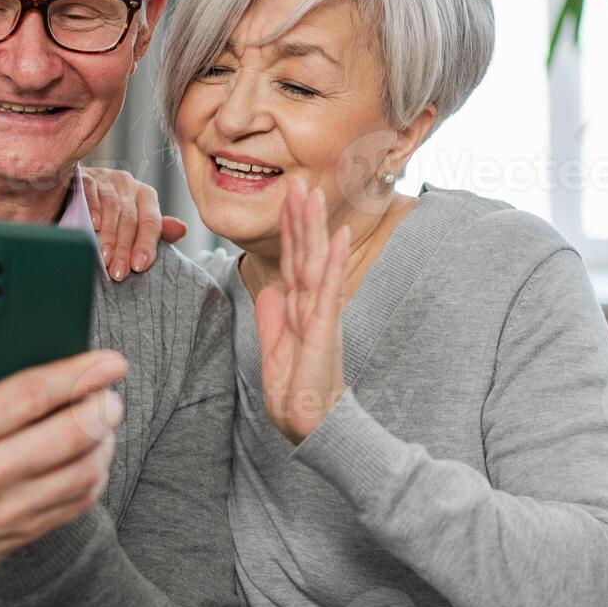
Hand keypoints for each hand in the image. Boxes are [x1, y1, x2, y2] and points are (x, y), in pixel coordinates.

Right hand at [0, 195, 125, 606]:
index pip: (30, 395)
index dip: (76, 373)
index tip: (106, 359)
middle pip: (70, 435)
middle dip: (103, 405)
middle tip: (113, 387)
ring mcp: (5, 511)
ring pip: (82, 472)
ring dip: (105, 440)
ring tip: (106, 417)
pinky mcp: (19, 534)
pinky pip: (76, 504)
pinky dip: (95, 475)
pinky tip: (92, 454)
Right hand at [81, 167, 186, 280]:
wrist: (73, 194)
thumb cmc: (108, 215)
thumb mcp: (133, 223)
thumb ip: (156, 230)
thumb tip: (181, 230)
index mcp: (145, 195)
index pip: (151, 221)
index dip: (146, 245)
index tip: (139, 266)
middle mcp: (128, 184)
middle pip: (130, 218)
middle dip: (125, 248)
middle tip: (118, 272)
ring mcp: (106, 178)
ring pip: (112, 207)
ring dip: (108, 235)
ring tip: (104, 258)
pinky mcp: (85, 175)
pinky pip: (90, 190)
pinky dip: (92, 208)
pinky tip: (93, 225)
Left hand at [254, 180, 350, 444]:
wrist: (307, 424)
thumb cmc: (296, 391)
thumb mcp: (274, 349)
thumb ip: (272, 319)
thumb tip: (268, 291)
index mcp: (298, 309)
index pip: (292, 261)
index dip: (290, 230)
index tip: (289, 199)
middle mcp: (311, 305)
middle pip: (305, 253)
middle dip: (302, 217)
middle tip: (300, 182)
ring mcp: (320, 314)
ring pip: (316, 262)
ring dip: (315, 227)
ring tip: (315, 195)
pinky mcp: (325, 328)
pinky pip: (329, 288)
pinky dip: (334, 261)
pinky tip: (339, 236)